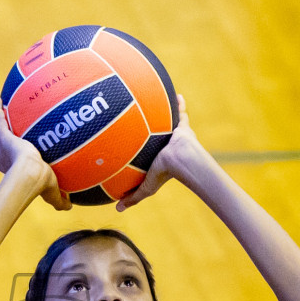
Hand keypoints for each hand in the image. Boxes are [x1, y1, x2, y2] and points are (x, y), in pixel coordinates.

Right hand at [0, 99, 69, 210]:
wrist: (30, 174)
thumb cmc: (40, 184)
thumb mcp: (52, 192)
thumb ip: (60, 200)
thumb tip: (69, 208)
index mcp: (11, 168)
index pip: (5, 161)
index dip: (6, 157)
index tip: (11, 152)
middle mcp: (3, 156)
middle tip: (0, 128)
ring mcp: (1, 145)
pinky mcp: (4, 135)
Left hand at [116, 95, 210, 210]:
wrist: (182, 159)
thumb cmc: (165, 172)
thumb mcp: (146, 187)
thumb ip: (133, 196)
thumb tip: (117, 208)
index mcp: (160, 157)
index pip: (150, 153)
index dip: (145, 150)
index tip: (137, 147)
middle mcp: (167, 144)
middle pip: (158, 135)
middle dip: (153, 131)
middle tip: (142, 123)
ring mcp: (175, 133)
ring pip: (167, 122)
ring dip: (163, 115)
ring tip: (151, 102)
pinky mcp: (181, 123)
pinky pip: (179, 109)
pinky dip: (178, 102)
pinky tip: (173, 92)